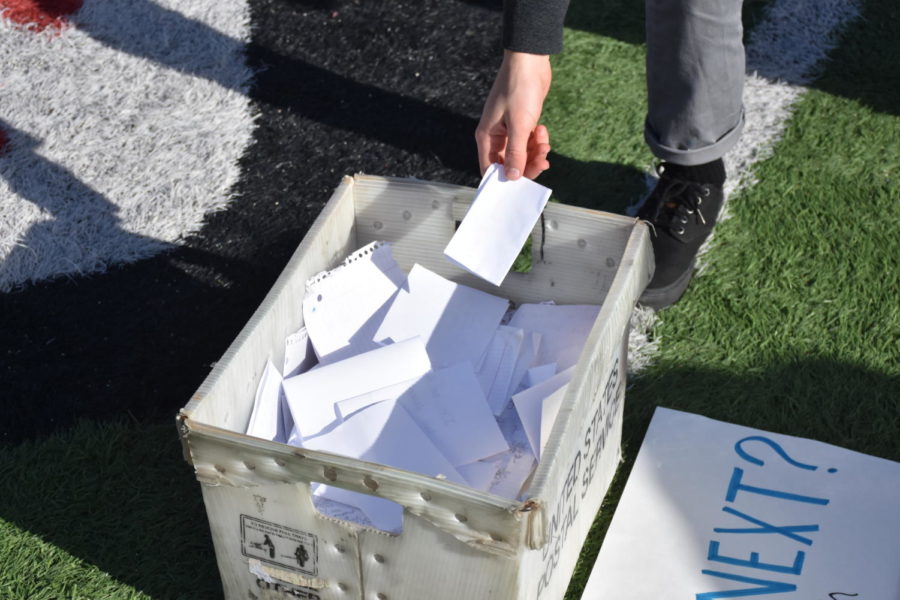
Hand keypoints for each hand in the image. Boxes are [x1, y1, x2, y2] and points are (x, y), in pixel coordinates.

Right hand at [475, 50, 552, 179]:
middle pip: (509, 164)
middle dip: (527, 165)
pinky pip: (528, 142)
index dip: (505, 180)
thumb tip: (513, 178)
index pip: (490, 169)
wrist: (529, 60)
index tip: (522, 184)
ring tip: (545, 142)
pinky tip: (543, 130)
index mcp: (487, 137)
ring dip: (535, 153)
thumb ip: (516, 153)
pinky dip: (537, 141)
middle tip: (542, 161)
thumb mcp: (519, 125)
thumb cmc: (519, 88)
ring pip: (521, 154)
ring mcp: (509, 129)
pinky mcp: (521, 123)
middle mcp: (495, 136)